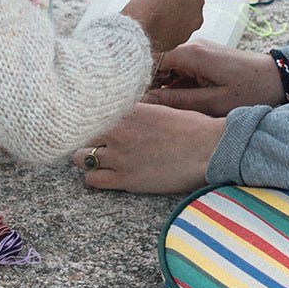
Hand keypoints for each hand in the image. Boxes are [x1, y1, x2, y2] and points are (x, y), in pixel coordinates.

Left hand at [72, 103, 225, 193]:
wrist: (209, 150)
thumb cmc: (191, 127)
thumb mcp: (159, 108)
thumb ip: (134, 110)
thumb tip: (120, 110)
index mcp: (127, 109)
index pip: (89, 109)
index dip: (86, 116)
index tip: (85, 120)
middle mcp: (118, 130)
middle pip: (80, 132)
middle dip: (83, 136)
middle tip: (92, 141)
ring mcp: (119, 155)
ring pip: (79, 157)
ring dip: (86, 157)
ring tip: (97, 158)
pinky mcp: (125, 178)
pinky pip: (92, 179)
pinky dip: (94, 177)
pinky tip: (104, 174)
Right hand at [120, 0, 203, 54]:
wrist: (140, 26)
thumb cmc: (151, 1)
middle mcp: (197, 17)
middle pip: (186, 10)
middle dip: (176, 8)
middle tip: (159, 5)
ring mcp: (188, 32)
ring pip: (180, 23)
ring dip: (170, 20)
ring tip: (154, 17)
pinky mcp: (177, 43)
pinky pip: (172, 35)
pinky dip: (165, 31)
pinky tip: (153, 27)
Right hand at [144, 40, 283, 115]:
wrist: (278, 78)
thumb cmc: (251, 91)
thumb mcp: (212, 103)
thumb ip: (176, 102)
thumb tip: (143, 102)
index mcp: (191, 54)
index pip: (148, 59)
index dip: (136, 79)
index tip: (128, 99)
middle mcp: (190, 47)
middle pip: (154, 63)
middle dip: (145, 84)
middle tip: (138, 109)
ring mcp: (196, 51)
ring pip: (164, 68)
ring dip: (159, 86)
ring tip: (154, 109)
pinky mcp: (201, 59)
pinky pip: (177, 70)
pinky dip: (172, 85)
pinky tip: (171, 104)